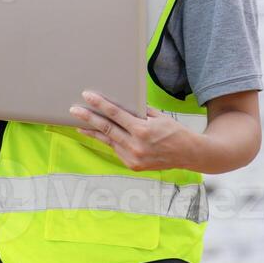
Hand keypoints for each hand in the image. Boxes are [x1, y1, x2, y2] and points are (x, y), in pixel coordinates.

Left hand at [69, 91, 199, 171]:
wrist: (189, 154)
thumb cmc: (173, 131)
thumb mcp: (157, 116)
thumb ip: (138, 110)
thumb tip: (120, 101)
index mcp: (143, 131)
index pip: (116, 115)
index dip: (100, 104)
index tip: (87, 96)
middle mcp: (137, 146)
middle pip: (107, 129)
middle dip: (88, 118)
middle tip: (74, 110)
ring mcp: (134, 158)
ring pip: (109, 141)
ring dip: (93, 132)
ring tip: (79, 124)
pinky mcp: (133, 166)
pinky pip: (117, 150)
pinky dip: (109, 142)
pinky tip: (100, 135)